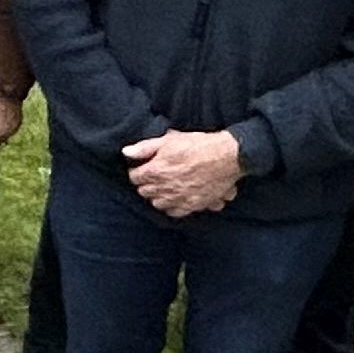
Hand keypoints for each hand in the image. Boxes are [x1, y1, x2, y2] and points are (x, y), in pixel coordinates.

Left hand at [124, 128, 243, 217]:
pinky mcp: (193, 205)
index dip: (136, 171)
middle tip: (151, 177)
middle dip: (145, 184)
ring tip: (161, 188)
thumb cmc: (198, 145)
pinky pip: (175, 212)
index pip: (135, 177)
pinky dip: (172, 206)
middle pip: (144, 192)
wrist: (227, 157)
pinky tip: (174, 199)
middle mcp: (165, 188)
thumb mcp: (169, 140)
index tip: (141, 167)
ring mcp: (179, 199)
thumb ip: (145, 147)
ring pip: (157, 204)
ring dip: (157, 196)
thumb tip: (126, 152)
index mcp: (156, 171)